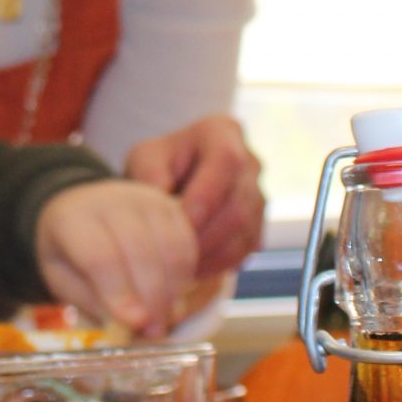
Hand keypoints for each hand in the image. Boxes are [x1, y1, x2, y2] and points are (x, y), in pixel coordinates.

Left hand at [35, 181, 198, 336]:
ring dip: (172, 291)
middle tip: (153, 331)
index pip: (99, 255)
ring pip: (170, 247)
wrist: (84, 214)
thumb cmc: (72, 255)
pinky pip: (187, 244)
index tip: (134, 323)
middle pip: (140, 250)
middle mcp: (111, 201)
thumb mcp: (66, 281)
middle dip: (151, 298)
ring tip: (163, 320)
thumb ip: (95, 301)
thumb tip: (131, 325)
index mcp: (72, 218)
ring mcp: (145, 200)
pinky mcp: (171, 207)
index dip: (119, 292)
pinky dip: (185, 277)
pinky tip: (172, 298)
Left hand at [122, 115, 263, 279]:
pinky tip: (191, 268)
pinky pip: (245, 250)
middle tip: (174, 251)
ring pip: (244, 230)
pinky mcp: (257, 226)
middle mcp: (250, 162)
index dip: (209, 193)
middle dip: (206, 232)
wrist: (170, 184)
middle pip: (238, 203)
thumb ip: (150, 173)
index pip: (227, 160)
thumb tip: (163, 196)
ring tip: (178, 264)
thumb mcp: (144, 159)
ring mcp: (258, 196)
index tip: (184, 218)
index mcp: (223, 133)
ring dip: (211, 252)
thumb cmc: (157, 166)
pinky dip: (218, 264)